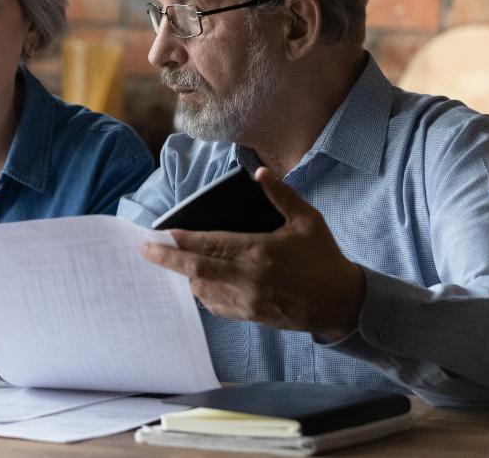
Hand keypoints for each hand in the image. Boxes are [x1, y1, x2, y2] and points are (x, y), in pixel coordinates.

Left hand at [141, 167, 365, 341]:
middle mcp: (249, 278)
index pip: (211, 245)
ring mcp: (248, 301)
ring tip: (173, 263)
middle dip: (167, 260)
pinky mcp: (251, 316)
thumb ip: (281, 196)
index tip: (162, 234)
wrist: (342, 304)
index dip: (183, 240)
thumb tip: (260, 172)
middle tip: (145, 251)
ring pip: (202, 290)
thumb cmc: (324, 258)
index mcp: (259, 252)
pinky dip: (202, 294)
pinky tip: (198, 283)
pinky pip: (216, 307)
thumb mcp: (307, 221)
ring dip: (185, 276)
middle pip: (196, 270)